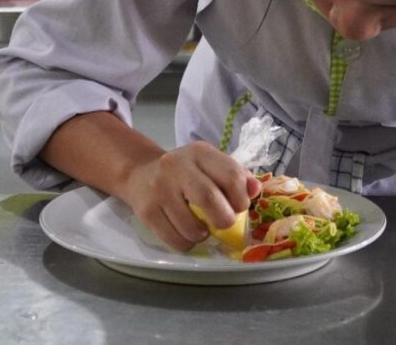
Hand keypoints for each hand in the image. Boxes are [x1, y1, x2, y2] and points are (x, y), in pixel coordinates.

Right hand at [121, 141, 260, 251]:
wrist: (140, 174)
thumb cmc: (185, 173)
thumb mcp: (210, 165)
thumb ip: (236, 176)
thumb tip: (255, 190)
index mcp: (199, 152)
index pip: (230, 174)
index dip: (241, 198)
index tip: (239, 207)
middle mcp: (177, 166)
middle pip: (209, 198)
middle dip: (224, 219)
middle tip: (224, 223)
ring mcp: (159, 189)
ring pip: (191, 227)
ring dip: (204, 235)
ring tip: (202, 228)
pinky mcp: (147, 212)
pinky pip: (175, 240)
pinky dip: (187, 243)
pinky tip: (187, 233)